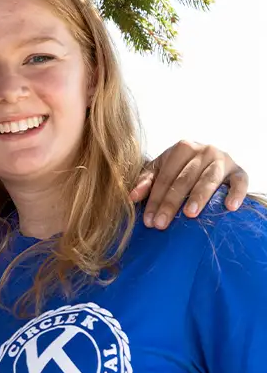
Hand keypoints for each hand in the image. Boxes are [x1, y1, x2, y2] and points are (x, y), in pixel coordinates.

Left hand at [129, 140, 247, 228]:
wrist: (211, 161)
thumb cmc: (180, 169)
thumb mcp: (161, 170)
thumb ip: (146, 181)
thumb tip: (131, 197)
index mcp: (182, 148)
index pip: (165, 177)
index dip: (154, 199)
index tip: (148, 221)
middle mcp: (204, 150)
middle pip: (184, 179)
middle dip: (170, 203)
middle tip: (161, 224)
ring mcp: (223, 160)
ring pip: (209, 180)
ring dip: (199, 197)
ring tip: (190, 214)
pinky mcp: (239, 171)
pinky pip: (240, 182)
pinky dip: (236, 193)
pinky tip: (230, 207)